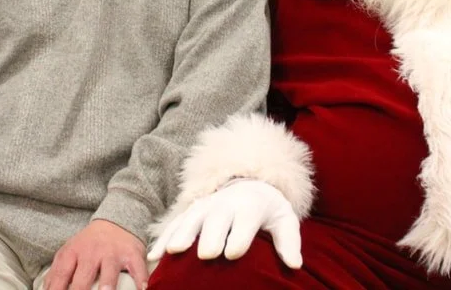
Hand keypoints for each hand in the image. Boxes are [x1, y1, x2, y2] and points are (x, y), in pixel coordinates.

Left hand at [43, 219, 147, 289]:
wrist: (116, 219)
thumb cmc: (89, 244)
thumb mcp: (69, 252)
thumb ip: (57, 272)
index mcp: (73, 253)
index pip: (60, 275)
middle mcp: (92, 252)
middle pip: (83, 277)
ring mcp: (113, 252)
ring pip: (110, 271)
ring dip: (107, 285)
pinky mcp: (132, 253)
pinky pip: (138, 267)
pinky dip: (141, 279)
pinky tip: (141, 288)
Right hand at [148, 179, 301, 268]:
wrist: (249, 186)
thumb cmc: (268, 212)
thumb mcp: (285, 221)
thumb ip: (289, 242)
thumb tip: (296, 265)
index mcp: (250, 206)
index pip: (244, 222)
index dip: (239, 238)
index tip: (232, 254)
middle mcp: (225, 205)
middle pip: (216, 221)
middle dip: (210, 236)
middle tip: (206, 254)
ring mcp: (204, 208)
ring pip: (190, 220)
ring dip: (181, 234)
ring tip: (173, 252)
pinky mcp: (190, 213)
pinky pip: (174, 225)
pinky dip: (163, 239)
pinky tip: (155, 256)